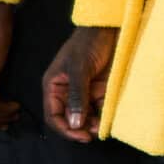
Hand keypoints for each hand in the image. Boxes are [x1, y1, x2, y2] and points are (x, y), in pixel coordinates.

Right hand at [43, 25, 117, 141]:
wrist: (110, 28)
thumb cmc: (88, 43)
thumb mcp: (79, 68)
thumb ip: (77, 96)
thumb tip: (75, 123)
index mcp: (54, 87)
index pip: (53, 116)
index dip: (65, 129)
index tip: (81, 136)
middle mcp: (68, 93)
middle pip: (70, 120)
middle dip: (80, 129)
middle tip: (95, 133)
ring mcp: (85, 92)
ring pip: (86, 117)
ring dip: (93, 125)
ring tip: (103, 127)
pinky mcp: (100, 90)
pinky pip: (101, 109)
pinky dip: (105, 116)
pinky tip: (110, 119)